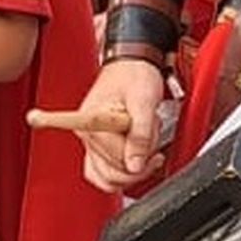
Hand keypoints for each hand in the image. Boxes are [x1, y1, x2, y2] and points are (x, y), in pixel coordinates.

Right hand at [81, 58, 179, 195]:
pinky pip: (101, 172)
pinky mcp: (96, 144)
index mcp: (93, 121)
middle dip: (138, 166)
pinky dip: (120, 172)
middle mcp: (86, 133)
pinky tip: (134, 162)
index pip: (114, 159)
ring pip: (106, 176)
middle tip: (154, 152)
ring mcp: (90, 141)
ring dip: (130, 171)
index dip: (137, 161)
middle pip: (110, 172)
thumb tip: (135, 166)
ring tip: (145, 152)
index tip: (154, 156)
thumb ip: (141, 135)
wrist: (132, 64)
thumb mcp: (144, 102)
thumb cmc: (135, 76)